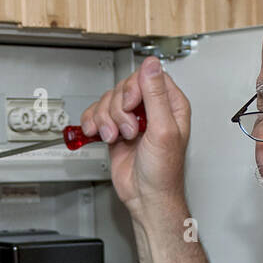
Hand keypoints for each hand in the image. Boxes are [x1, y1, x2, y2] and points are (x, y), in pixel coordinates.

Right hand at [79, 55, 190, 220]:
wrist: (146, 197)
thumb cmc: (162, 172)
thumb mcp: (163, 130)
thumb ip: (155, 95)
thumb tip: (152, 65)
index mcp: (170, 104)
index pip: (147, 76)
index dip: (133, 88)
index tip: (130, 106)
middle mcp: (151, 109)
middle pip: (124, 88)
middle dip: (118, 109)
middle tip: (128, 130)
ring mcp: (131, 119)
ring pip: (108, 101)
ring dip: (105, 119)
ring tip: (115, 137)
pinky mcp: (115, 130)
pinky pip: (96, 115)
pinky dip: (93, 123)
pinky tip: (99, 134)